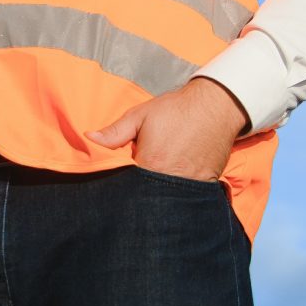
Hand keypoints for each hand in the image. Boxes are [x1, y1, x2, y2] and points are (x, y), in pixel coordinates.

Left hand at [89, 77, 249, 181]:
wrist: (216, 107)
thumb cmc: (175, 110)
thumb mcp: (140, 116)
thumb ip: (114, 132)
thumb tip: (89, 138)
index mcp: (150, 163)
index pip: (127, 185)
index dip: (121, 184)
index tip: (117, 180)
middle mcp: (170, 179)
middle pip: (147, 195)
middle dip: (138, 192)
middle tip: (138, 180)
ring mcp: (190, 184)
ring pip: (166, 198)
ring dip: (158, 194)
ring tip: (156, 180)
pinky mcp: (205, 184)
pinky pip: (187, 196)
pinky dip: (178, 193)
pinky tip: (173, 183)